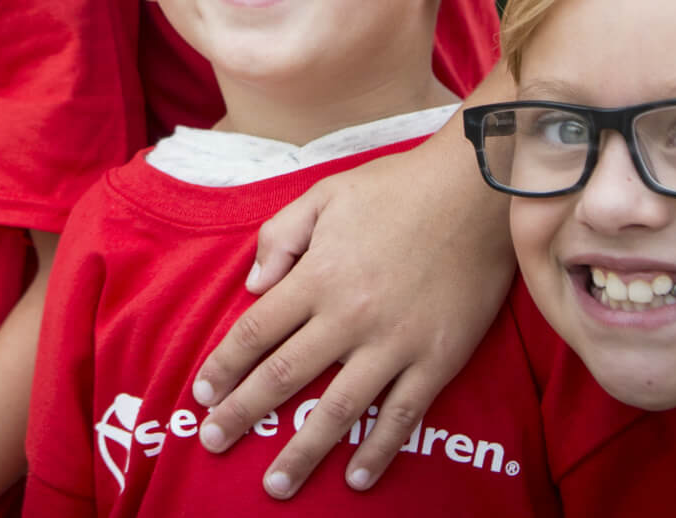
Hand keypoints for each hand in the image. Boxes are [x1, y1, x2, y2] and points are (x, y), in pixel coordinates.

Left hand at [188, 134, 512, 497]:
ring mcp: (393, 344)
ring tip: (276, 485)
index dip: (223, 368)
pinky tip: (356, 478)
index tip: (202, 395)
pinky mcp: (436, 360)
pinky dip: (379, 451)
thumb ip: (281, 237)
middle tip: (215, 444)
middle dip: (243, 415)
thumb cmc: (395, 189)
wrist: (473, 195)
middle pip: (282, 378)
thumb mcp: (324, 195)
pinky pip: (402, 415)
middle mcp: (347, 317)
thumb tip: (253, 287)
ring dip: (302, 452)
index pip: (254, 333)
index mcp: (316, 277)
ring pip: (337, 410)